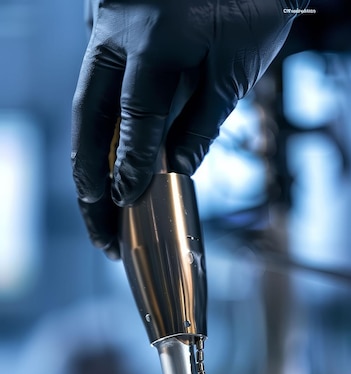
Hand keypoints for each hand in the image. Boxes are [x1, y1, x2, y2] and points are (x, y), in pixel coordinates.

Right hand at [72, 0, 308, 256]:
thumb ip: (202, 120)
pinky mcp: (112, 22)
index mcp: (154, 36)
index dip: (130, 164)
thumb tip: (176, 169)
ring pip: (87, 97)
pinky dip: (102, 122)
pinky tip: (108, 153)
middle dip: (88, 168)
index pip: (135, 116)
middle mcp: (119, 27)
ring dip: (89, 149)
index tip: (125, 200)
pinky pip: (99, 80)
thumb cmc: (249, 1)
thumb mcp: (235, 66)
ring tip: (95, 197)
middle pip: (89, 111)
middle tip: (93, 209)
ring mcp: (109, 21)